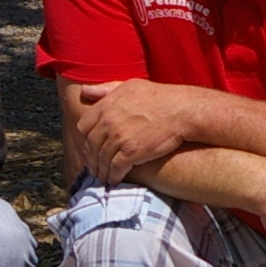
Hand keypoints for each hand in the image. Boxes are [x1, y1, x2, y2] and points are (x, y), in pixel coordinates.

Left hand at [68, 80, 191, 183]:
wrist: (182, 110)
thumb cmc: (159, 96)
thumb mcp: (129, 85)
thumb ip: (105, 90)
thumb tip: (84, 91)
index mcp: (107, 106)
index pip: (83, 126)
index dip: (86, 138)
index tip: (91, 145)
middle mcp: (109, 122)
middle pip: (90, 146)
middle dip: (91, 158)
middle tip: (94, 167)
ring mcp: (119, 138)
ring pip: (101, 160)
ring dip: (100, 171)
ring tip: (103, 177)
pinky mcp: (131, 153)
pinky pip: (115, 169)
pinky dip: (113, 177)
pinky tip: (114, 180)